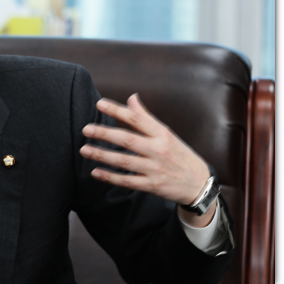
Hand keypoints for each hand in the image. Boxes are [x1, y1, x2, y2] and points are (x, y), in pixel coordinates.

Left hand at [79, 94, 214, 225]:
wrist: (200, 184)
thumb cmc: (179, 155)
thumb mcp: (167, 134)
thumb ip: (146, 117)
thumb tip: (131, 97)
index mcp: (162, 134)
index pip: (137, 119)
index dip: (117, 110)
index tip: (99, 104)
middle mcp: (158, 150)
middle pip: (128, 140)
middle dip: (105, 133)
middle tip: (86, 129)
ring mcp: (155, 169)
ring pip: (124, 161)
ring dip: (102, 155)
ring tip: (84, 150)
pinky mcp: (152, 186)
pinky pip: (127, 181)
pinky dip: (110, 177)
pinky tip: (95, 172)